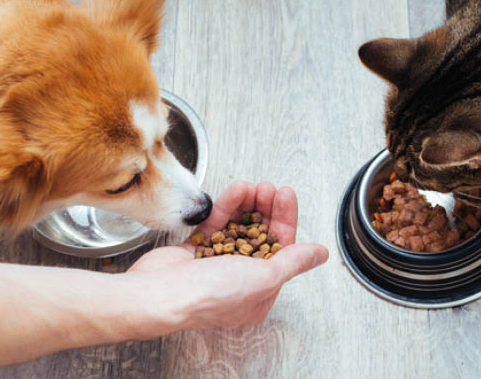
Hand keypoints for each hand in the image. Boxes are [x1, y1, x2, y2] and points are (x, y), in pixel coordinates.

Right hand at [124, 181, 327, 332]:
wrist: (159, 294)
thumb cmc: (210, 295)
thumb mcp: (263, 278)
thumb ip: (293, 261)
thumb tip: (320, 254)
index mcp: (259, 293)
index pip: (280, 249)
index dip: (284, 220)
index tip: (285, 195)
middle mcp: (239, 279)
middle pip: (260, 235)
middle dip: (266, 209)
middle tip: (269, 188)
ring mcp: (216, 264)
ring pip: (238, 226)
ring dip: (247, 204)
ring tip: (252, 186)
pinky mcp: (195, 250)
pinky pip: (216, 224)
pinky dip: (226, 207)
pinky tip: (235, 190)